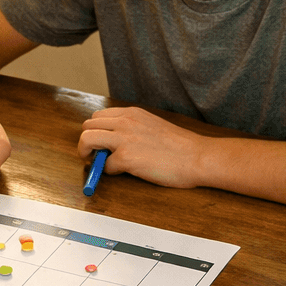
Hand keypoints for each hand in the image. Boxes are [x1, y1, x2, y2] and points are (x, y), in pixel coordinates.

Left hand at [77, 107, 204, 188]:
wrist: (197, 157)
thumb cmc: (180, 146)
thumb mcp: (152, 126)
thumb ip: (132, 129)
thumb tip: (113, 142)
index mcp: (132, 113)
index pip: (99, 116)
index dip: (96, 130)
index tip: (100, 142)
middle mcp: (125, 121)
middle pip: (88, 126)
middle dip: (88, 141)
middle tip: (95, 154)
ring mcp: (124, 139)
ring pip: (87, 140)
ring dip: (87, 153)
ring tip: (98, 163)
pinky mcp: (126, 158)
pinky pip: (105, 165)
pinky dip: (110, 171)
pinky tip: (124, 172)